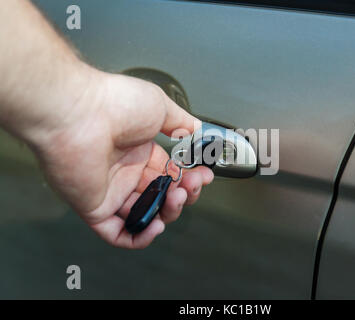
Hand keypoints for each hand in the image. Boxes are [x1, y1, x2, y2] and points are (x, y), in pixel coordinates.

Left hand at [33, 70, 212, 248]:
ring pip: (144, 214)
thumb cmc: (115, 104)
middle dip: (182, 194)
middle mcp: (125, 172)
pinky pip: (117, 233)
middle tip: (191, 187)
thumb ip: (181, 122)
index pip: (168, 174)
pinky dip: (140, 237)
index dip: (188, 178)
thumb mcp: (160, 107)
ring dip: (167, 213)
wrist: (80, 112)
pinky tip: (156, 226)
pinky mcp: (95, 208)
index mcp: (138, 151)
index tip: (203, 176)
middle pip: (160, 195)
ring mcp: (110, 191)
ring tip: (176, 199)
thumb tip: (198, 130)